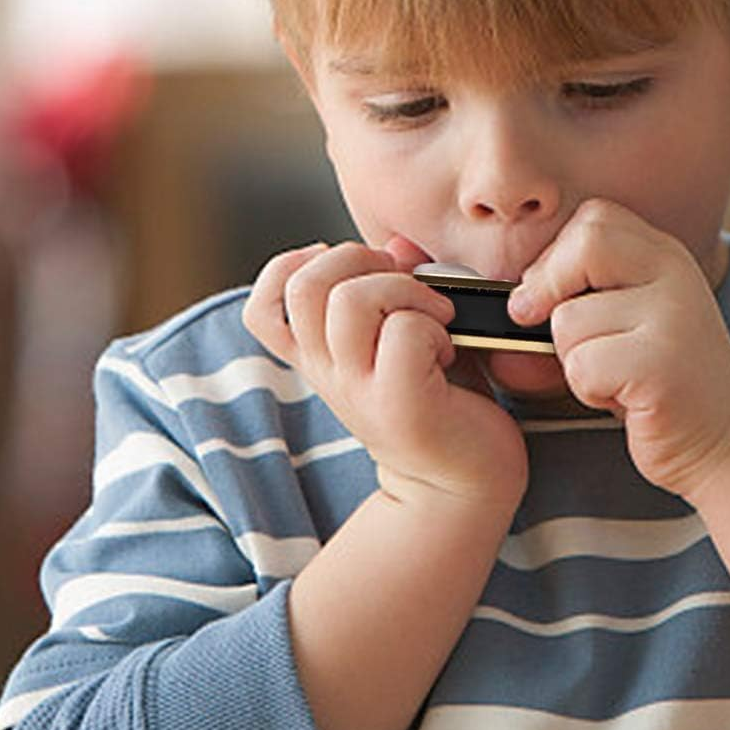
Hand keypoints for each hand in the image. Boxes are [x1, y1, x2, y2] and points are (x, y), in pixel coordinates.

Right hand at [243, 240, 527, 508]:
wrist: (466, 486)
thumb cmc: (445, 403)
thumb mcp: (410, 337)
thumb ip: (398, 288)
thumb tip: (398, 243)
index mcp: (321, 357)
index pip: (263, 305)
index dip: (295, 267)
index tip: (353, 273)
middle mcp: (329, 373)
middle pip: (306, 284)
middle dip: (361, 259)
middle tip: (406, 284)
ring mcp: (359, 391)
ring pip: (351, 300)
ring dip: (405, 291)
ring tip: (436, 317)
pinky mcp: (399, 405)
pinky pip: (404, 332)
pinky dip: (434, 325)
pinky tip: (449, 351)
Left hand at [509, 199, 729, 498]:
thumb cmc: (663, 386)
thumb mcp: (626, 323)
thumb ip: (579, 297)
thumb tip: (510, 305)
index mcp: (666, 256)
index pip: (595, 219)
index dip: (558, 257)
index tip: (549, 299)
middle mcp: (674, 275)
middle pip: (584, 243)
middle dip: (552, 289)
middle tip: (562, 334)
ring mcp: (673, 317)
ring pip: (568, 319)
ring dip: (573, 359)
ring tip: (615, 376)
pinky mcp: (662, 365)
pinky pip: (583, 366)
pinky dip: (588, 392)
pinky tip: (625, 400)